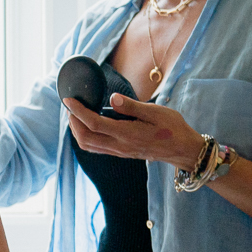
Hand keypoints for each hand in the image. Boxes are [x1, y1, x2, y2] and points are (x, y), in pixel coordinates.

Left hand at [63, 93, 203, 167]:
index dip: (78, 111)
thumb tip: (112, 98)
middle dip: (73, 122)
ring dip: (77, 131)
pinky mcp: (122, 153)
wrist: (183, 150)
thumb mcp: (156, 112)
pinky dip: (86, 136)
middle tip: (70, 106)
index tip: (68, 100)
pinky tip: (88, 125)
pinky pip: (97, 148)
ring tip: (75, 114)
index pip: (94, 123)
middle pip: (85, 138)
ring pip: (89, 146)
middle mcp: (120, 146)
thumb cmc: (173, 128)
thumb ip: (132, 106)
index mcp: (127, 134)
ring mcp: (120, 152)